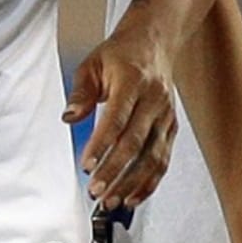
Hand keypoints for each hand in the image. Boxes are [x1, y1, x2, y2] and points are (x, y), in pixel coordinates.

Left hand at [65, 12, 177, 207]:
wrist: (154, 41)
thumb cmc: (122, 53)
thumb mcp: (92, 64)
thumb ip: (80, 93)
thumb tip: (69, 117)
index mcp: (132, 81)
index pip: (117, 119)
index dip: (102, 145)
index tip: (88, 165)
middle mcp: (154, 100)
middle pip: (135, 143)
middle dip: (115, 171)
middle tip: (96, 190)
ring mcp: (166, 116)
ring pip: (153, 157)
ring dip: (132, 183)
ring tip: (112, 201)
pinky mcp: (171, 128)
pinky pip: (163, 160)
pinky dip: (150, 182)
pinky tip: (133, 196)